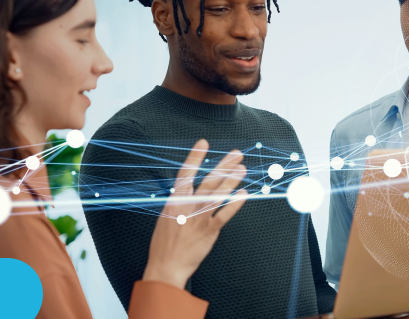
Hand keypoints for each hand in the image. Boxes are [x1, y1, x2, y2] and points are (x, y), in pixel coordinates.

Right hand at [142, 139, 247, 288]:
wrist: (166, 266)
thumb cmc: (164, 244)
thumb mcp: (165, 217)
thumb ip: (179, 203)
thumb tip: (188, 190)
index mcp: (174, 201)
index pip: (185, 173)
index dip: (195, 157)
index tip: (204, 143)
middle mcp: (187, 207)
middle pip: (208, 181)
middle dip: (223, 165)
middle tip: (236, 154)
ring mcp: (199, 218)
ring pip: (218, 195)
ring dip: (231, 180)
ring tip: (242, 169)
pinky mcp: (209, 231)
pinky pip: (224, 215)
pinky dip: (234, 204)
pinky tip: (244, 194)